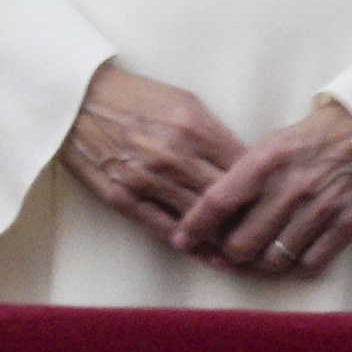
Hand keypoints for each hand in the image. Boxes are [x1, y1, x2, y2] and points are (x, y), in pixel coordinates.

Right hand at [63, 64, 252, 247]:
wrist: (75, 98)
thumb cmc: (132, 96)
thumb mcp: (184, 102)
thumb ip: (216, 133)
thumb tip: (245, 164)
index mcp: (195, 128)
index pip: (245, 168)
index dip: (266, 188)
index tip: (277, 202)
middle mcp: (174, 156)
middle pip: (227, 198)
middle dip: (250, 217)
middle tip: (269, 233)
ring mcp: (146, 178)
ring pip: (199, 217)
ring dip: (224, 236)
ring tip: (247, 251)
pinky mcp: (121, 196)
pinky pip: (163, 228)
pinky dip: (190, 245)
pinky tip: (210, 256)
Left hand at [175, 97, 351, 278]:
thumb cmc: (318, 136)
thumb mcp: (273, 144)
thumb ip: (244, 174)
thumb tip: (212, 208)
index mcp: (265, 161)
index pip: (217, 202)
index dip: (195, 226)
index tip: (182, 239)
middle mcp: (290, 186)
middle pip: (242, 242)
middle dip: (230, 251)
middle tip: (231, 249)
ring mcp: (321, 207)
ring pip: (275, 258)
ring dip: (263, 262)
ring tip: (262, 254)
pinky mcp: (349, 222)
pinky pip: (312, 262)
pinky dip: (298, 265)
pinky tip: (294, 255)